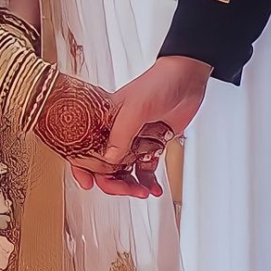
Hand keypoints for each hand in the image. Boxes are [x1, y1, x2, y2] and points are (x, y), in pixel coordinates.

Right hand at [72, 56, 211, 196]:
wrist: (188, 79)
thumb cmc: (159, 82)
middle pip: (106, 166)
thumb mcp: (136, 107)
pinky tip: (154, 189)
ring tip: (142, 192)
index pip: (85, 147)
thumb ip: (121, 134)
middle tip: (126, 190)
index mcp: (105, 121)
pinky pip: (146, 168)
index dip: (82, 167)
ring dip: (132, 185)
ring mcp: (135, 139)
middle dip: (113, 182)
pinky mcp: (152, 144)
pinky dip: (149, 181)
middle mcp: (117, 132)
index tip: (87, 183)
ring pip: (125, 170)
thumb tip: (110, 159)